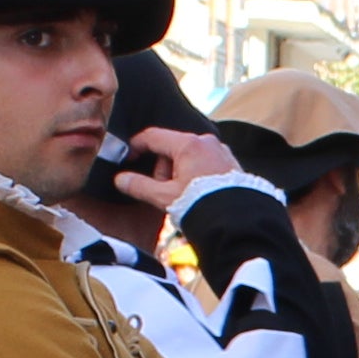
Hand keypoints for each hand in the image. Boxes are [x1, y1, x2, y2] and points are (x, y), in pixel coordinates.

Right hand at [107, 125, 241, 216]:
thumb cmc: (202, 206)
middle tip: (162, 190)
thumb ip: (139, 186)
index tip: (129, 159)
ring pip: (188, 155)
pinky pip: (204, 162)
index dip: (136, 146)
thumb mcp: (164, 196)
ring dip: (178, 172)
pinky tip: (196, 193)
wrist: (238, 221)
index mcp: (188, 144)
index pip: (153, 136)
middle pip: (172, 147)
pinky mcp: (230, 162)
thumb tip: (120, 180)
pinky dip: (195, 173)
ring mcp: (221, 151)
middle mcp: (206, 142)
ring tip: (182, 195)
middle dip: (162, 168)